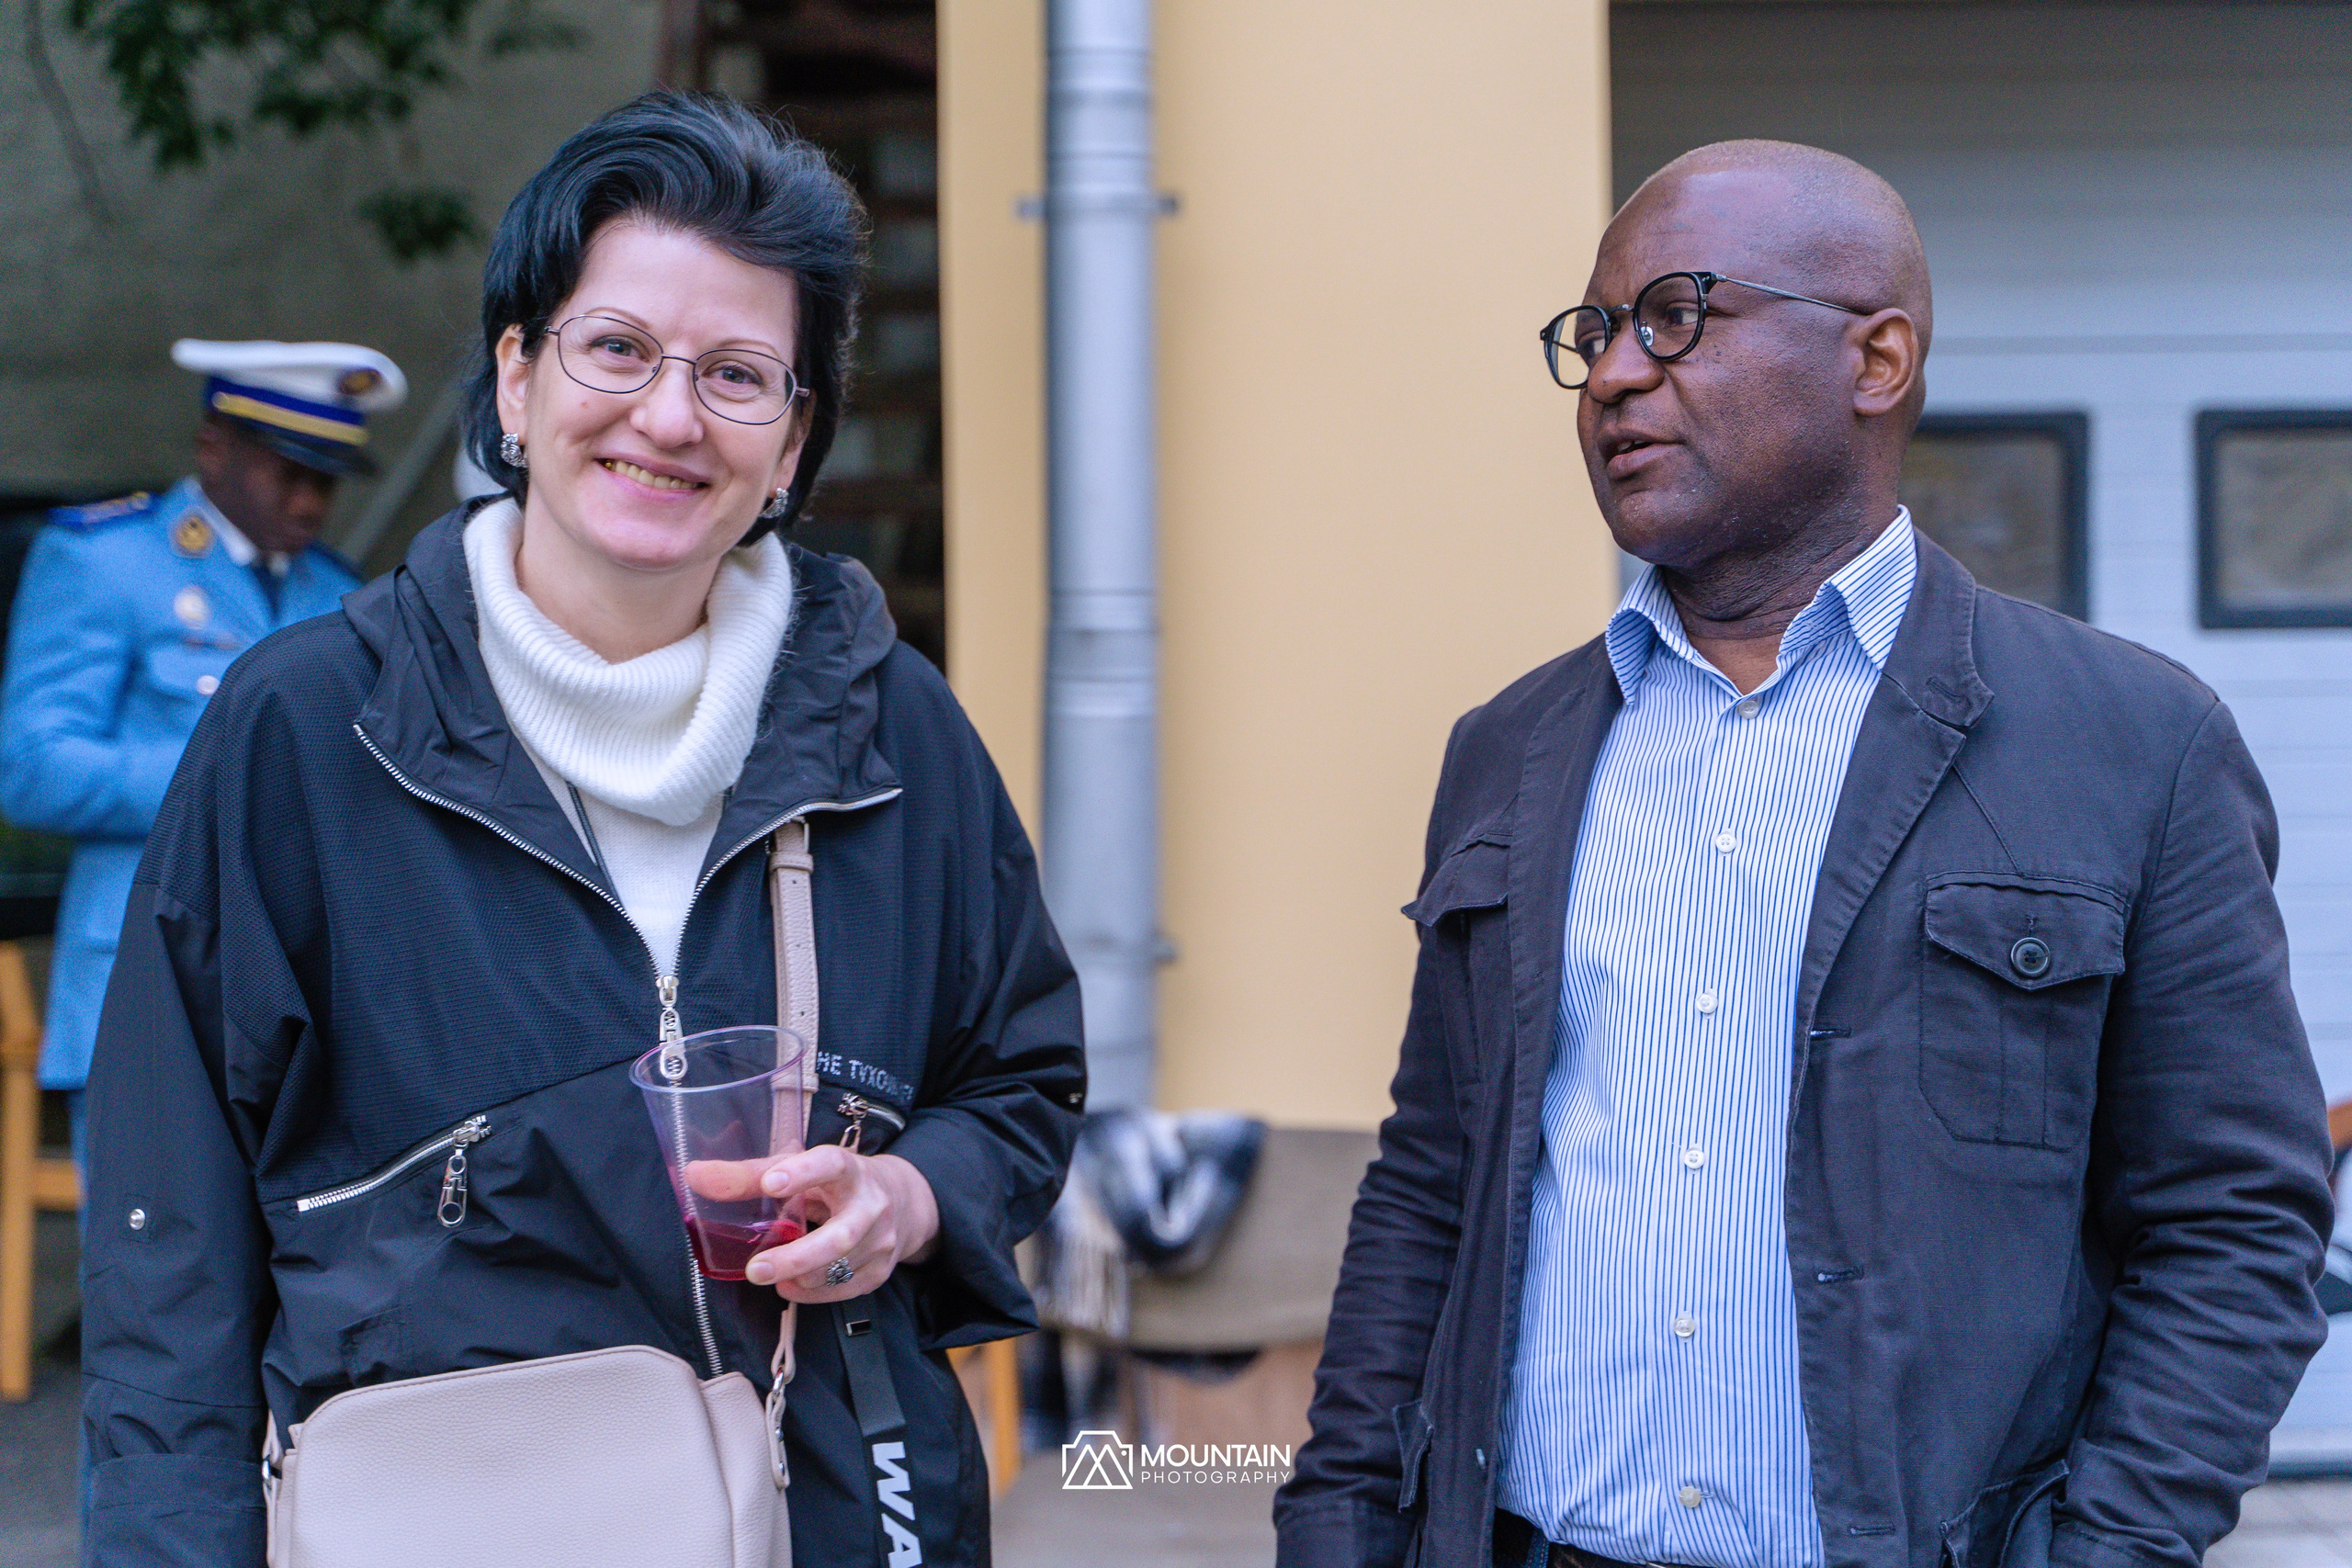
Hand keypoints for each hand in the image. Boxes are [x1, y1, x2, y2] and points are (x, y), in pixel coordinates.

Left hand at [742, 1145, 940, 1301]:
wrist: (902, 1202)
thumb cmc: (835, 1183)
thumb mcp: (799, 1171)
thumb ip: (748, 1176)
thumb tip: (694, 1175)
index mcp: (849, 1170)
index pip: (831, 1164)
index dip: (803, 1173)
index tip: (770, 1183)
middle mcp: (872, 1205)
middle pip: (840, 1236)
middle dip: (797, 1257)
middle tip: (755, 1270)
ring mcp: (881, 1242)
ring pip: (839, 1270)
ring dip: (798, 1277)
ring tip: (769, 1274)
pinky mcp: (880, 1272)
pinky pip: (842, 1291)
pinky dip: (810, 1293)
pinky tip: (790, 1286)